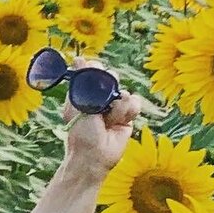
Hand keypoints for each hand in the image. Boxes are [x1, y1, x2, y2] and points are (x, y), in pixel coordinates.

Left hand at [62, 57, 143, 179]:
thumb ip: (83, 82)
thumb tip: (80, 58)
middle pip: (111, 77)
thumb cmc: (81, 132)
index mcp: (82, 93)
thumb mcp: (78, 105)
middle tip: (103, 99)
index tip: (95, 70)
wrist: (96, 154)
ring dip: (117, 106)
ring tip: (108, 120)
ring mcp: (114, 106)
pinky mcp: (127, 115)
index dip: (95, 69)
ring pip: (123, 92)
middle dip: (108, 87)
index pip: (92, 71)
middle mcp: (98, 97)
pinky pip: (134, 102)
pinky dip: (128, 111)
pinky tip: (119, 123)